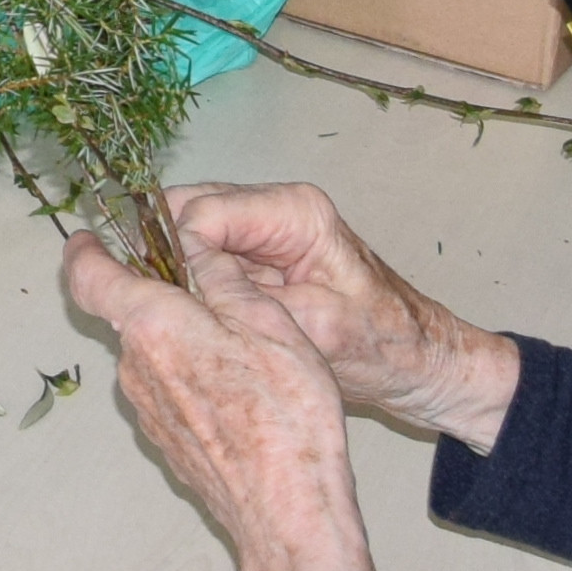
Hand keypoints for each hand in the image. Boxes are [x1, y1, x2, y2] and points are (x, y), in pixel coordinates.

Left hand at [63, 226, 378, 570]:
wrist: (287, 512)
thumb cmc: (285, 415)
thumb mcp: (268, 321)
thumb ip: (221, 277)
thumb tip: (193, 247)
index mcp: (153, 326)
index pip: (89, 276)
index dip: (86, 250)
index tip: (91, 237)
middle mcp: (135, 367)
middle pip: (130, 314)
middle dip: (163, 296)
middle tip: (214, 289)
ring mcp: (148, 410)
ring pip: (153, 354)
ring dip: (183, 340)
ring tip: (244, 348)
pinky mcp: (166, 440)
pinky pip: (168, 391)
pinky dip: (192, 377)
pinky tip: (241, 392)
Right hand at [166, 181, 520, 449]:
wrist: (419, 363)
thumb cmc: (384, 347)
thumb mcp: (317, 328)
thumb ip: (250, 300)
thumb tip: (181, 283)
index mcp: (295, 212)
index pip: (204, 212)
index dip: (177, 256)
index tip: (170, 305)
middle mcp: (275, 207)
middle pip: (188, 211)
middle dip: (164, 257)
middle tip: (152, 310)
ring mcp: (264, 228)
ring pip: (188, 232)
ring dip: (173, 271)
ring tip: (166, 318)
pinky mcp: (256, 253)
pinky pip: (203, 256)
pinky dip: (187, 282)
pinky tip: (185, 318)